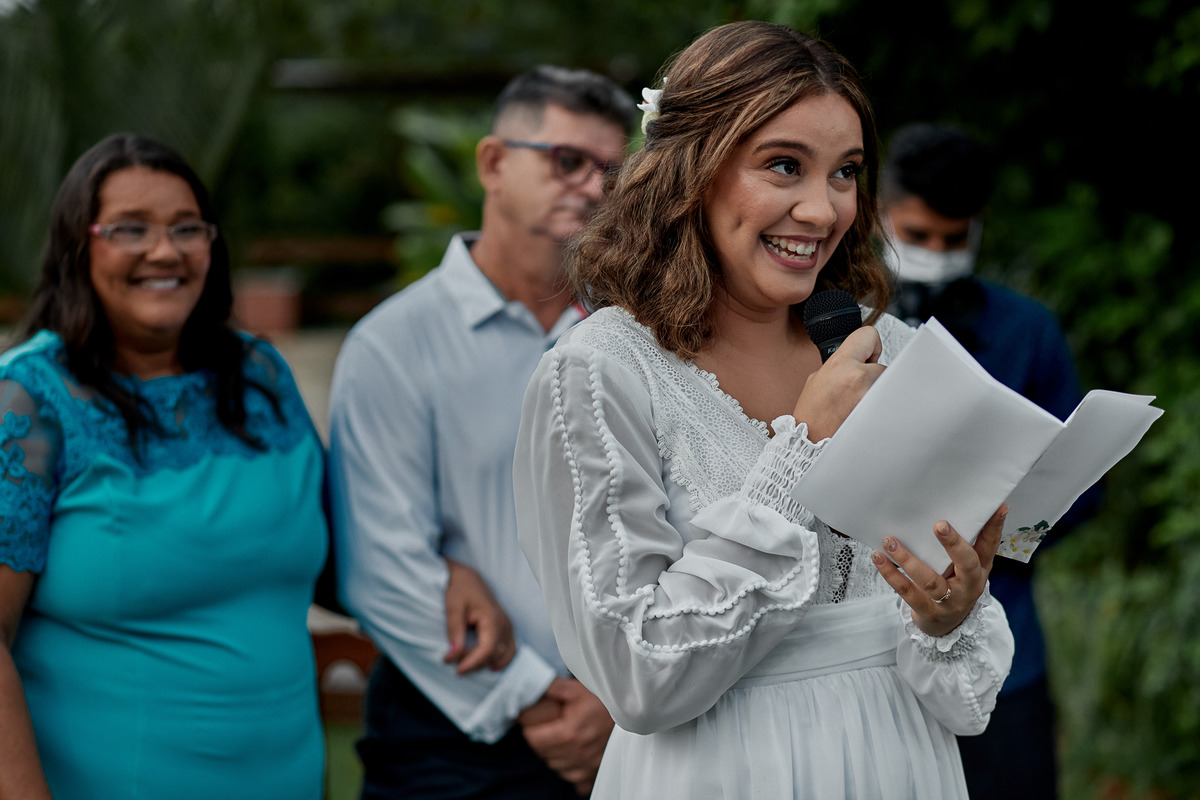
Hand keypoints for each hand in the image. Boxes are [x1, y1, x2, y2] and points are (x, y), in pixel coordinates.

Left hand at [443, 558, 515, 673]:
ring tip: (464, 663)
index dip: (473, 662)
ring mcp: (508, 626)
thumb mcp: (453, 606)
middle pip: (493, 654)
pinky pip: (509, 649)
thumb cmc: (460, 589)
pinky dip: (502, 659)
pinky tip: (491, 667)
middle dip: (472, 662)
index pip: (487, 649)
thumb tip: (454, 654)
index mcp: (493, 618)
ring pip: (501, 654)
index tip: (457, 671)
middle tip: (450, 660)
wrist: (467, 577)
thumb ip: (454, 630)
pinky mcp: (506, 628)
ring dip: (484, 663)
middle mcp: (504, 624)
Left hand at [519, 678, 613, 794]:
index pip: (534, 740)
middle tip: (550, 726)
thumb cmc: (603, 699)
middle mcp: (578, 754)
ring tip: (563, 737)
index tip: (536, 721)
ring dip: (555, 755)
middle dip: (542, 740)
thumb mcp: (576, 689)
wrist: (631, 710)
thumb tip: (531, 686)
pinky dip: (572, 769)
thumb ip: (551, 689)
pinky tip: (575, 755)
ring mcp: (587, 765)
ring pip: (557, 767)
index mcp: (569, 734)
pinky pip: (575, 781)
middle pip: (544, 754)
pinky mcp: (596, 772)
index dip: (531, 728)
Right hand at [793, 326, 884, 441]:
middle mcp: (859, 379)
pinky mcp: (882, 415)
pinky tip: (865, 416)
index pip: (869, 335)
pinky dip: (883, 408)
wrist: (811, 446)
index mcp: (840, 365)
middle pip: (883, 365)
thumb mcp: (817, 379)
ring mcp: (872, 397)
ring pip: (888, 385)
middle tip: (858, 389)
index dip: (870, 345)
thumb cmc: (812, 417)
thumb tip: (860, 357)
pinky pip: (890, 403)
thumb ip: (840, 363)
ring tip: (859, 405)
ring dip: (879, 392)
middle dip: (874, 375)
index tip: (868, 355)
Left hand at [871, 504, 1007, 637]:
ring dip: (908, 559)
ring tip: (890, 541)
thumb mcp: (967, 568)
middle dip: (954, 544)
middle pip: (966, 564)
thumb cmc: (955, 586)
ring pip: (930, 580)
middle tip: (940, 524)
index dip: (995, 527)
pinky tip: (879, 558)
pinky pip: (907, 591)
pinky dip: (891, 574)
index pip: (990, 545)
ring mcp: (949, 601)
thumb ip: (966, 543)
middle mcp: (969, 585)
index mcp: (980, 569)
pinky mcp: (927, 610)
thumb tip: (961, 508)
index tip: (998, 507)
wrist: (946, 626)